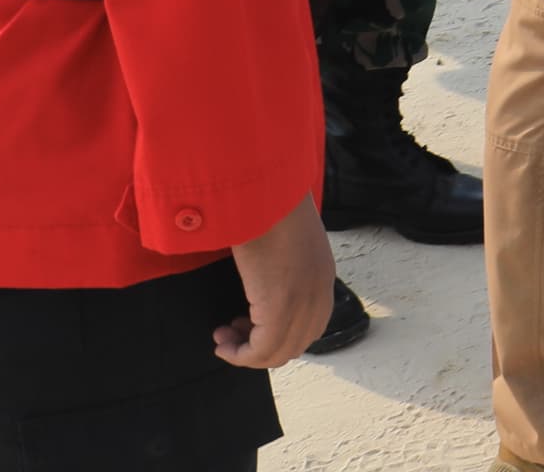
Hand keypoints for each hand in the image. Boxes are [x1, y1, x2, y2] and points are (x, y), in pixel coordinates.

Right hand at [214, 196, 333, 369]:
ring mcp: (303, 300)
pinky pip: (262, 350)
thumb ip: (282, 260)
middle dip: (260, 347)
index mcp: (321, 276)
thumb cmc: (265, 208)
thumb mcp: (283, 238)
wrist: (263, 189)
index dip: (279, 335)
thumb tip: (262, 274)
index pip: (311, 327)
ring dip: (247, 353)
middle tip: (232, 330)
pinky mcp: (281, 305)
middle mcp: (319, 292)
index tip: (248, 323)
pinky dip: (240, 354)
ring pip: (279, 353)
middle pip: (295, 345)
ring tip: (224, 334)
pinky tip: (221, 339)